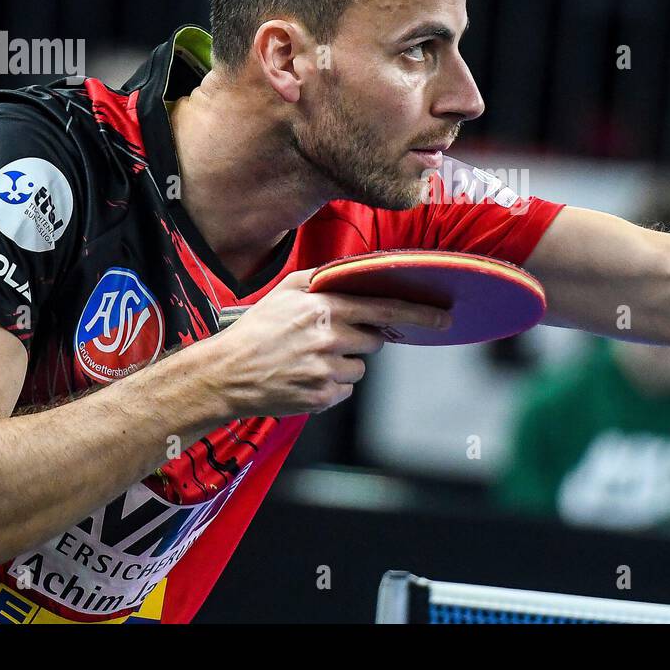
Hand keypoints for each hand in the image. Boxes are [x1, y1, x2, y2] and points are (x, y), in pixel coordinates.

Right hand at [203, 268, 451, 416]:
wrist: (226, 375)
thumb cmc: (255, 330)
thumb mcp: (283, 292)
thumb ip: (318, 278)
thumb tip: (347, 272)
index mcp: (323, 308)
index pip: (383, 307)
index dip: (419, 313)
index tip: (444, 316)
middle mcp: (329, 338)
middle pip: (374, 338)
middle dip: (361, 337)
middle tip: (330, 337)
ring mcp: (327, 370)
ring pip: (360, 366)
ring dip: (344, 362)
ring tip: (309, 359)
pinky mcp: (323, 397)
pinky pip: (345, 388)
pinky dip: (332, 383)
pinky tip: (305, 376)